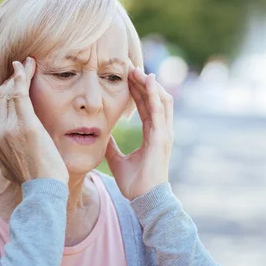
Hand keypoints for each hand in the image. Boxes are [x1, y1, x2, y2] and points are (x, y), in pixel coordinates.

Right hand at [0, 57, 68, 184]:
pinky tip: (30, 66)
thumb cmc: (36, 182)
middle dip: (10, 80)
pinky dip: (24, 76)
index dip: (2, 91)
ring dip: (19, 74)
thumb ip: (7, 155)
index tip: (14, 82)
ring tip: (29, 64)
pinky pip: (20, 92)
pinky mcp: (24, 124)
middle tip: (22, 68)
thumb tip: (7, 155)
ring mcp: (8, 128)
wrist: (44, 191)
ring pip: (9, 92)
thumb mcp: (13, 168)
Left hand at [105, 67, 173, 199]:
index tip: (127, 75)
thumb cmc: (135, 184)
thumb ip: (112, 147)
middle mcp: (161, 131)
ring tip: (136, 69)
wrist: (145, 200)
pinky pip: (159, 110)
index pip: (145, 106)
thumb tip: (101, 136)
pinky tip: (146, 80)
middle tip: (129, 65)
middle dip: (142, 81)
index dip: (137, 90)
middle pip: (153, 98)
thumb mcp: (118, 161)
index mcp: (153, 134)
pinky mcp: (163, 137)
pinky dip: (153, 93)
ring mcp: (164, 133)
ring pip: (159, 99)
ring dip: (148, 83)